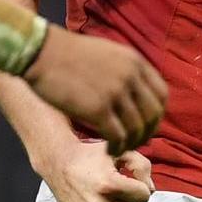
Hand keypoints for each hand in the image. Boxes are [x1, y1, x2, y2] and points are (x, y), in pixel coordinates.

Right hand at [23, 26, 166, 155]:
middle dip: (147, 133)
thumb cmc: (67, 54)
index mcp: (134, 61)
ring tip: (120, 148)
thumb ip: (124, 69)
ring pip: (137, 129)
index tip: (147, 124)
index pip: (161, 95)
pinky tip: (109, 150)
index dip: (157, 115)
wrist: (40, 52)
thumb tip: (135, 89)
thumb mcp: (107, 52)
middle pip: (153, 115)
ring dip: (131, 143)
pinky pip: (118, 136)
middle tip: (136, 142)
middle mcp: (130, 76)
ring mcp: (115, 93)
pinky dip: (117, 147)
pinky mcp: (98, 109)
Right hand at [43, 144, 154, 201]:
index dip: (139, 186)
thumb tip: (151, 191)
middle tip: (120, 191)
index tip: (128, 181)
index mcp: (109, 185)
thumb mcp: (119, 152)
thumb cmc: (91, 157)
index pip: (145, 196)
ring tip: (112, 201)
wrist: (58, 167)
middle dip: (133, 201)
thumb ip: (141, 166)